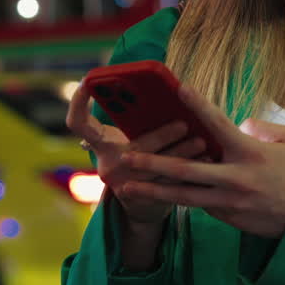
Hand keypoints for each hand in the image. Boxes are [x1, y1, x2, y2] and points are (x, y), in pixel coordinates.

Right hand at [66, 82, 205, 227]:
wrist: (140, 204)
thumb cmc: (137, 157)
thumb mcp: (126, 139)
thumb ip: (133, 120)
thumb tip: (159, 90)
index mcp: (101, 144)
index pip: (78, 122)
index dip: (77, 102)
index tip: (87, 80)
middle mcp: (107, 165)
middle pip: (134, 147)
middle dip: (162, 135)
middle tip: (184, 124)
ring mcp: (124, 185)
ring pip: (157, 168)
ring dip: (183, 153)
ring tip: (202, 141)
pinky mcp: (144, 199)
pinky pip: (171, 183)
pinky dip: (191, 168)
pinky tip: (207, 159)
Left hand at [120, 85, 284, 237]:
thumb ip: (262, 128)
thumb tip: (238, 125)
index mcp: (251, 153)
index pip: (220, 124)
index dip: (199, 105)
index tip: (181, 88)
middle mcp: (236, 178)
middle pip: (186, 170)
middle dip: (154, 163)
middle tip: (128, 156)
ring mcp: (229, 202)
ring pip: (184, 196)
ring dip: (153, 191)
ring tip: (126, 187)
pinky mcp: (228, 217)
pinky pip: (200, 204)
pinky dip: (179, 197)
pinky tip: (156, 193)